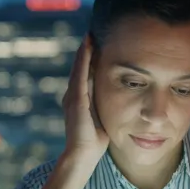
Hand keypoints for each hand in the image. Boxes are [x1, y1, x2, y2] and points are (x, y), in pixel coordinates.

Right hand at [60, 35, 108, 164]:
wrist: (83, 155)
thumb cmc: (94, 141)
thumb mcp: (102, 117)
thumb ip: (103, 105)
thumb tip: (117, 96)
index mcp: (79, 100)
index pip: (85, 75)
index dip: (90, 60)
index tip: (96, 45)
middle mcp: (73, 95)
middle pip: (80, 68)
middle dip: (86, 51)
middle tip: (91, 33)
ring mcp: (73, 96)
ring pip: (79, 67)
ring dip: (84, 51)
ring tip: (89, 35)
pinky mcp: (76, 99)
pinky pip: (80, 74)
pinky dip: (84, 59)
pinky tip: (88, 46)